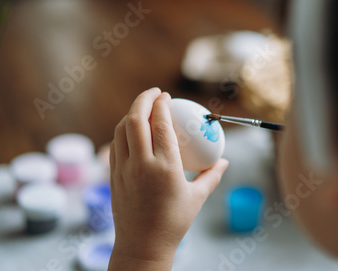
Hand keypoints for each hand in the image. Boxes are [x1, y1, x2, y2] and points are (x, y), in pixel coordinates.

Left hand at [108, 88, 228, 270]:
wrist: (143, 245)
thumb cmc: (174, 223)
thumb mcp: (197, 198)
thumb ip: (212, 175)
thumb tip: (224, 160)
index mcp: (165, 167)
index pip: (160, 125)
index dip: (162, 105)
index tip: (167, 96)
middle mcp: (141, 164)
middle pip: (135, 120)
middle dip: (143, 99)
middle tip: (154, 93)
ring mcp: (123, 169)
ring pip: (121, 130)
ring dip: (131, 113)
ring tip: (143, 108)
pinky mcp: (113, 176)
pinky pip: (115, 145)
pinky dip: (123, 131)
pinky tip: (133, 131)